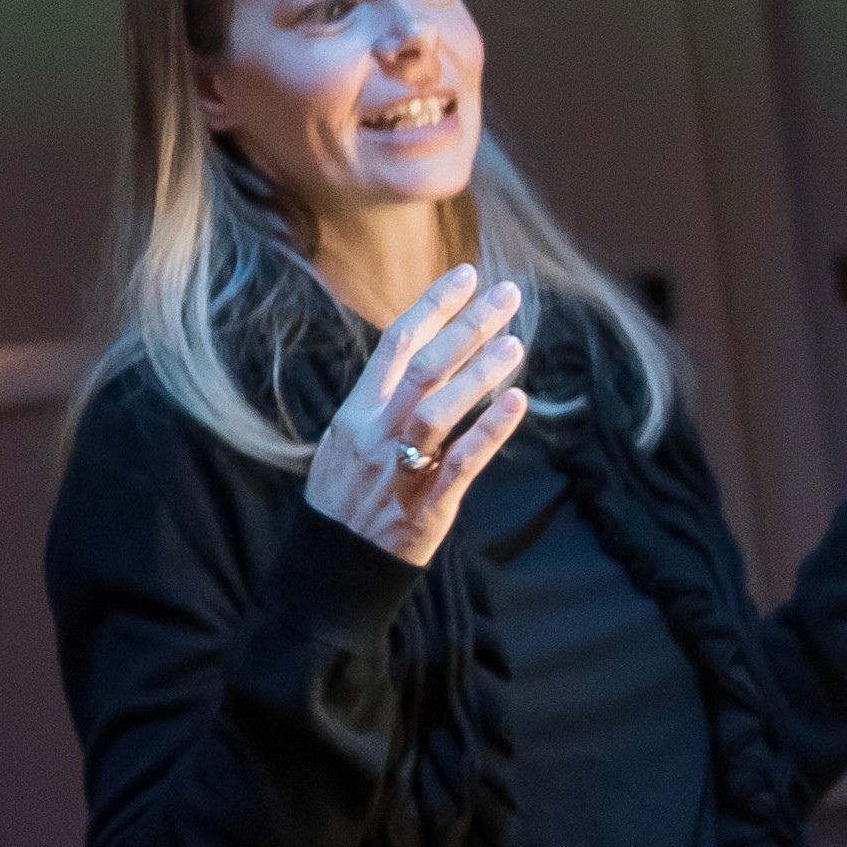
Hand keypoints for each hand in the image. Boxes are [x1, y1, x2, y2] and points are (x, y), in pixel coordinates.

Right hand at [305, 266, 532, 564]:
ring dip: (479, 374)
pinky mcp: (426, 506)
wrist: (330, 572)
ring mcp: (400, 469)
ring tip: (516, 343)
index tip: (466, 274)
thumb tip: (415, 358)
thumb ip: (379, 403)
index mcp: (356, 412)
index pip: (396, 344)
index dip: (433, 306)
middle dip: (468, 325)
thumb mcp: (344, 442)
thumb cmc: (344, 500)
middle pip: (425, 367)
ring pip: (440, 409)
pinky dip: (489, 431)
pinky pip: (461, 462)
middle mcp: (376, 433)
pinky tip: (516, 403)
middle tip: (508, 294)